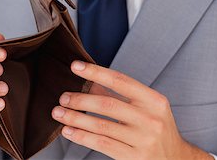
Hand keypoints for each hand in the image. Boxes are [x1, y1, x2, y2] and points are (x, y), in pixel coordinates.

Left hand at [52, 61, 211, 159]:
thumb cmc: (157, 127)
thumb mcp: (147, 107)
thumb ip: (120, 95)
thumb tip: (90, 82)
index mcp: (154, 100)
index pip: (120, 80)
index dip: (96, 72)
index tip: (76, 66)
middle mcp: (150, 118)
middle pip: (107, 105)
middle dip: (80, 100)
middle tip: (63, 97)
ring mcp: (143, 140)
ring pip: (101, 126)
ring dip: (75, 118)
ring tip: (59, 113)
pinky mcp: (134, 158)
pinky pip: (102, 144)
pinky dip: (82, 137)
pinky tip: (69, 130)